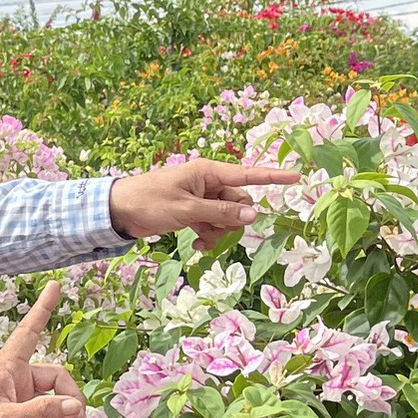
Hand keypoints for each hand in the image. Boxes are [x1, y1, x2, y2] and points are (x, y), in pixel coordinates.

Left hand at [0, 281, 86, 417]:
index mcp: (9, 366)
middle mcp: (15, 375)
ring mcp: (16, 392)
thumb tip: (75, 406)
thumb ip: (43, 412)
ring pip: (51, 401)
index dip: (44, 308)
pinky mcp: (15, 408)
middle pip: (57, 379)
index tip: (56, 285)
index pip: (31, 330)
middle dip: (67, 403)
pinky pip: (40, 414)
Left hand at [107, 157, 301, 249]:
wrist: (119, 212)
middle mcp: (210, 184)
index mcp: (209, 172)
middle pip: (241, 204)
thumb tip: (253, 216)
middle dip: (232, 220)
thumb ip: (221, 213)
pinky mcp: (195, 215)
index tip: (297, 176)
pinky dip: (209, 237)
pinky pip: (215, 227)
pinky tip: (197, 245)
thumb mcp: (187, 209)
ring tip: (198, 236)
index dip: (273, 177)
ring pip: (229, 219)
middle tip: (210, 227)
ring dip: (219, 232)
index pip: (248, 175)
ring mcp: (203, 200)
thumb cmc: (149, 201)